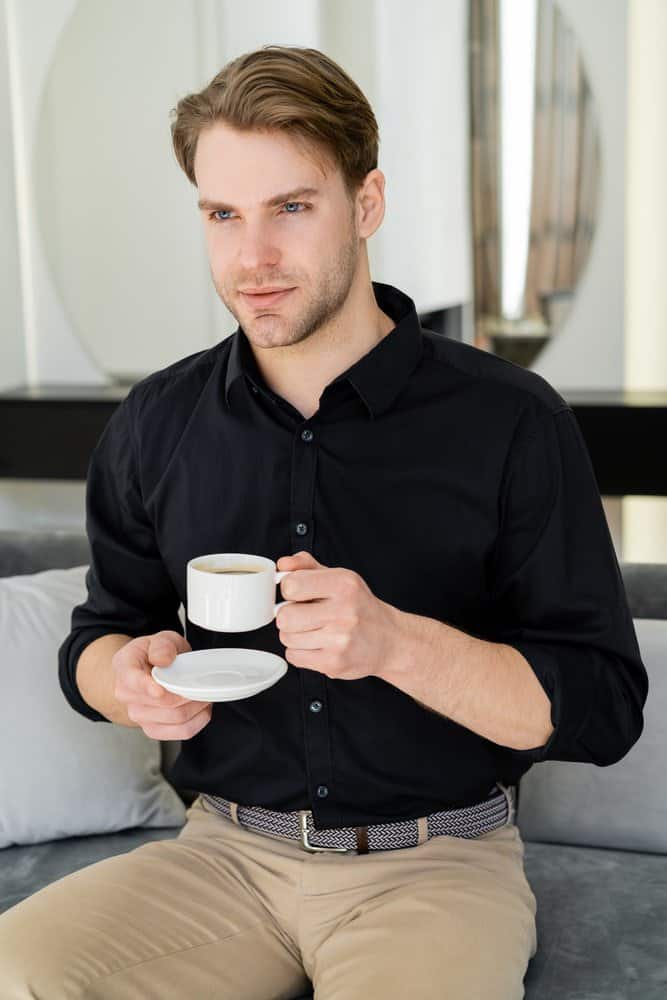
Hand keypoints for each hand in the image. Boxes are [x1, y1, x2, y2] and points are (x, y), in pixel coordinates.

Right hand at [112, 630, 212, 739]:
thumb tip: (163, 660)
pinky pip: (180, 732)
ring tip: (202, 694)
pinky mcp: (152, 729)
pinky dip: (198, 721)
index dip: (148, 687)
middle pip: (163, 702)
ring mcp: (138, 715)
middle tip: (201, 684)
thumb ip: (161, 646)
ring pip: (175, 718)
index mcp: (125, 668)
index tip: (160, 690)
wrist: (145, 672)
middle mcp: (127, 695)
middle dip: (189, 693)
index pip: (133, 681)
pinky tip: (200, 709)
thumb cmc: (153, 655)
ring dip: (197, 707)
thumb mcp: (159, 639)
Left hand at [275, 551, 402, 680]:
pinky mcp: (334, 662)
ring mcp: (339, 639)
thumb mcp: (339, 578)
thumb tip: (283, 564)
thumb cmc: (360, 608)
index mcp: (344, 584)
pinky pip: (294, 656)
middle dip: (288, 616)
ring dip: (294, 635)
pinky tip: (317, 645)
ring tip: (314, 631)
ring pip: (287, 637)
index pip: (291, 585)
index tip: (297, 593)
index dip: (288, 590)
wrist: (390, 641)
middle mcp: (344, 611)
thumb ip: (307, 566)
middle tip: (303, 615)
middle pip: (285, 616)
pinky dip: (300, 652)